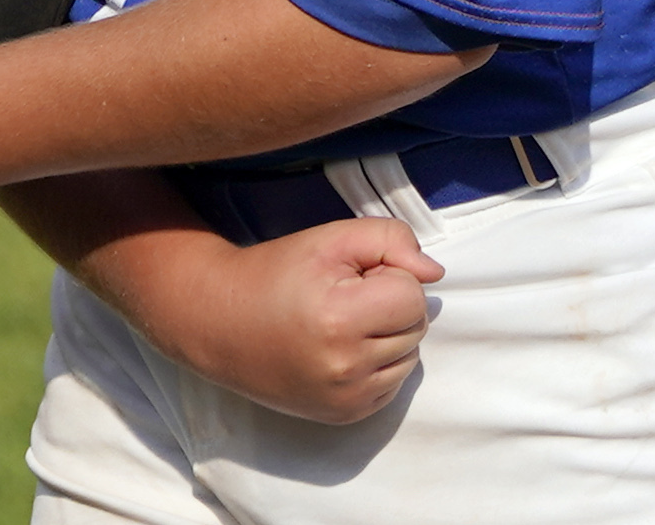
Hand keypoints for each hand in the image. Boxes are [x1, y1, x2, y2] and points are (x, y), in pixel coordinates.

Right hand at [141, 218, 444, 424]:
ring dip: (388, 335)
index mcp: (341, 320)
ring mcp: (345, 399)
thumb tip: (433, 274)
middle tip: (344, 295)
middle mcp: (345, 368)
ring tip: (341, 322)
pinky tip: (342, 348)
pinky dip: (378, 363)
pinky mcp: (344, 416)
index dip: (389, 275)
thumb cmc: (277, 273)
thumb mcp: (330, 239)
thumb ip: (390, 240)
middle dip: (390, 304)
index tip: (352, 275)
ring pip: (409, 357)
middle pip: (415, 327)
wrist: (221, 322)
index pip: (413, 296)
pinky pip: (392, 384)